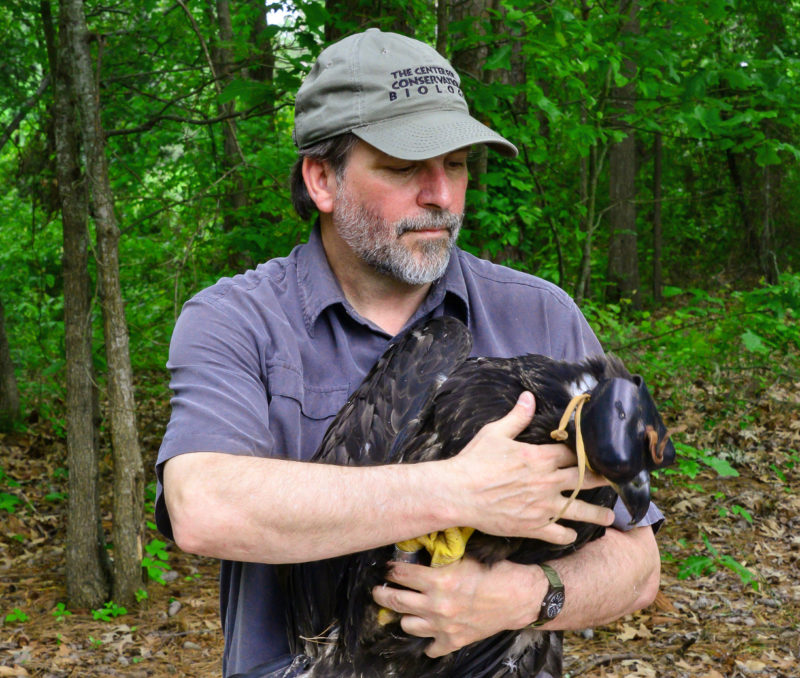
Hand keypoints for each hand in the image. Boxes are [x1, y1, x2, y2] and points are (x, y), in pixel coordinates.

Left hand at [372, 556, 540, 656]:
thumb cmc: (495, 571)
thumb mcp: (465, 557)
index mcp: (439, 580)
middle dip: (382, 594)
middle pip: (395, 600)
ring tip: (405, 609)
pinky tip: (430, 632)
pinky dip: (428, 642)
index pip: (401, 574)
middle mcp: (437, 604)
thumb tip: (419, 549)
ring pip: (407, 625)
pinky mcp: (454, 641)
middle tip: (378, 590)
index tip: (388, 568)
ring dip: (404, 616)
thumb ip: (441, 558)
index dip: (391, 569)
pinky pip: (431, 648)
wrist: (520, 597)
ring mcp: (444, 626)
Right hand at [446, 391, 614, 544]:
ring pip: (578, 510)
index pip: (573, 454)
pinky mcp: (532, 526)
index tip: (597, 455)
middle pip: (584, 480)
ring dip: (596, 514)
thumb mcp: (495, 433)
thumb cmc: (474, 461)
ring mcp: (542, 506)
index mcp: (540, 457)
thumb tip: (528, 396)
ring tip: (609, 518)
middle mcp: (547, 482)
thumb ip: (517, 417)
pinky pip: (557, 533)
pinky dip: (566, 534)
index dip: (586, 454)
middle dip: (602, 480)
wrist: (458, 493)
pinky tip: (572, 534)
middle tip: (615, 482)